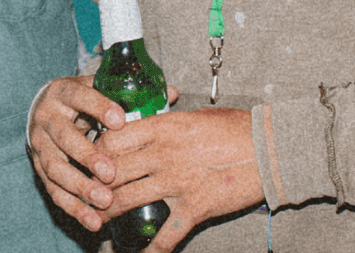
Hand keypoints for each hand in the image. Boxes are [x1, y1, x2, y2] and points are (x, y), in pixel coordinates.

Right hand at [26, 76, 121, 230]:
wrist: (44, 111)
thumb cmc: (81, 101)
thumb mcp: (99, 89)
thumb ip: (131, 94)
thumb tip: (172, 93)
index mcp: (63, 92)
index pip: (79, 96)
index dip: (98, 108)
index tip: (120, 120)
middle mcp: (47, 118)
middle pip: (64, 136)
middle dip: (87, 155)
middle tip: (111, 173)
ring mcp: (40, 145)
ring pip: (56, 168)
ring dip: (80, 187)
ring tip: (106, 201)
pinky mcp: (39, 169)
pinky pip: (54, 190)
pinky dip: (73, 207)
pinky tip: (93, 221)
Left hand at [96, 106, 263, 251]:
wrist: (270, 148)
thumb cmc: (236, 127)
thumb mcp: (194, 115)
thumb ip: (166, 122)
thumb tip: (147, 124)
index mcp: (161, 128)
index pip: (111, 139)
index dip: (94, 152)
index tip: (90, 160)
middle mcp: (162, 155)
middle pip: (111, 171)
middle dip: (92, 185)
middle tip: (84, 193)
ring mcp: (177, 182)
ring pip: (127, 200)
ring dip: (108, 213)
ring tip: (97, 220)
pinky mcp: (195, 207)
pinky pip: (166, 234)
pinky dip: (152, 249)